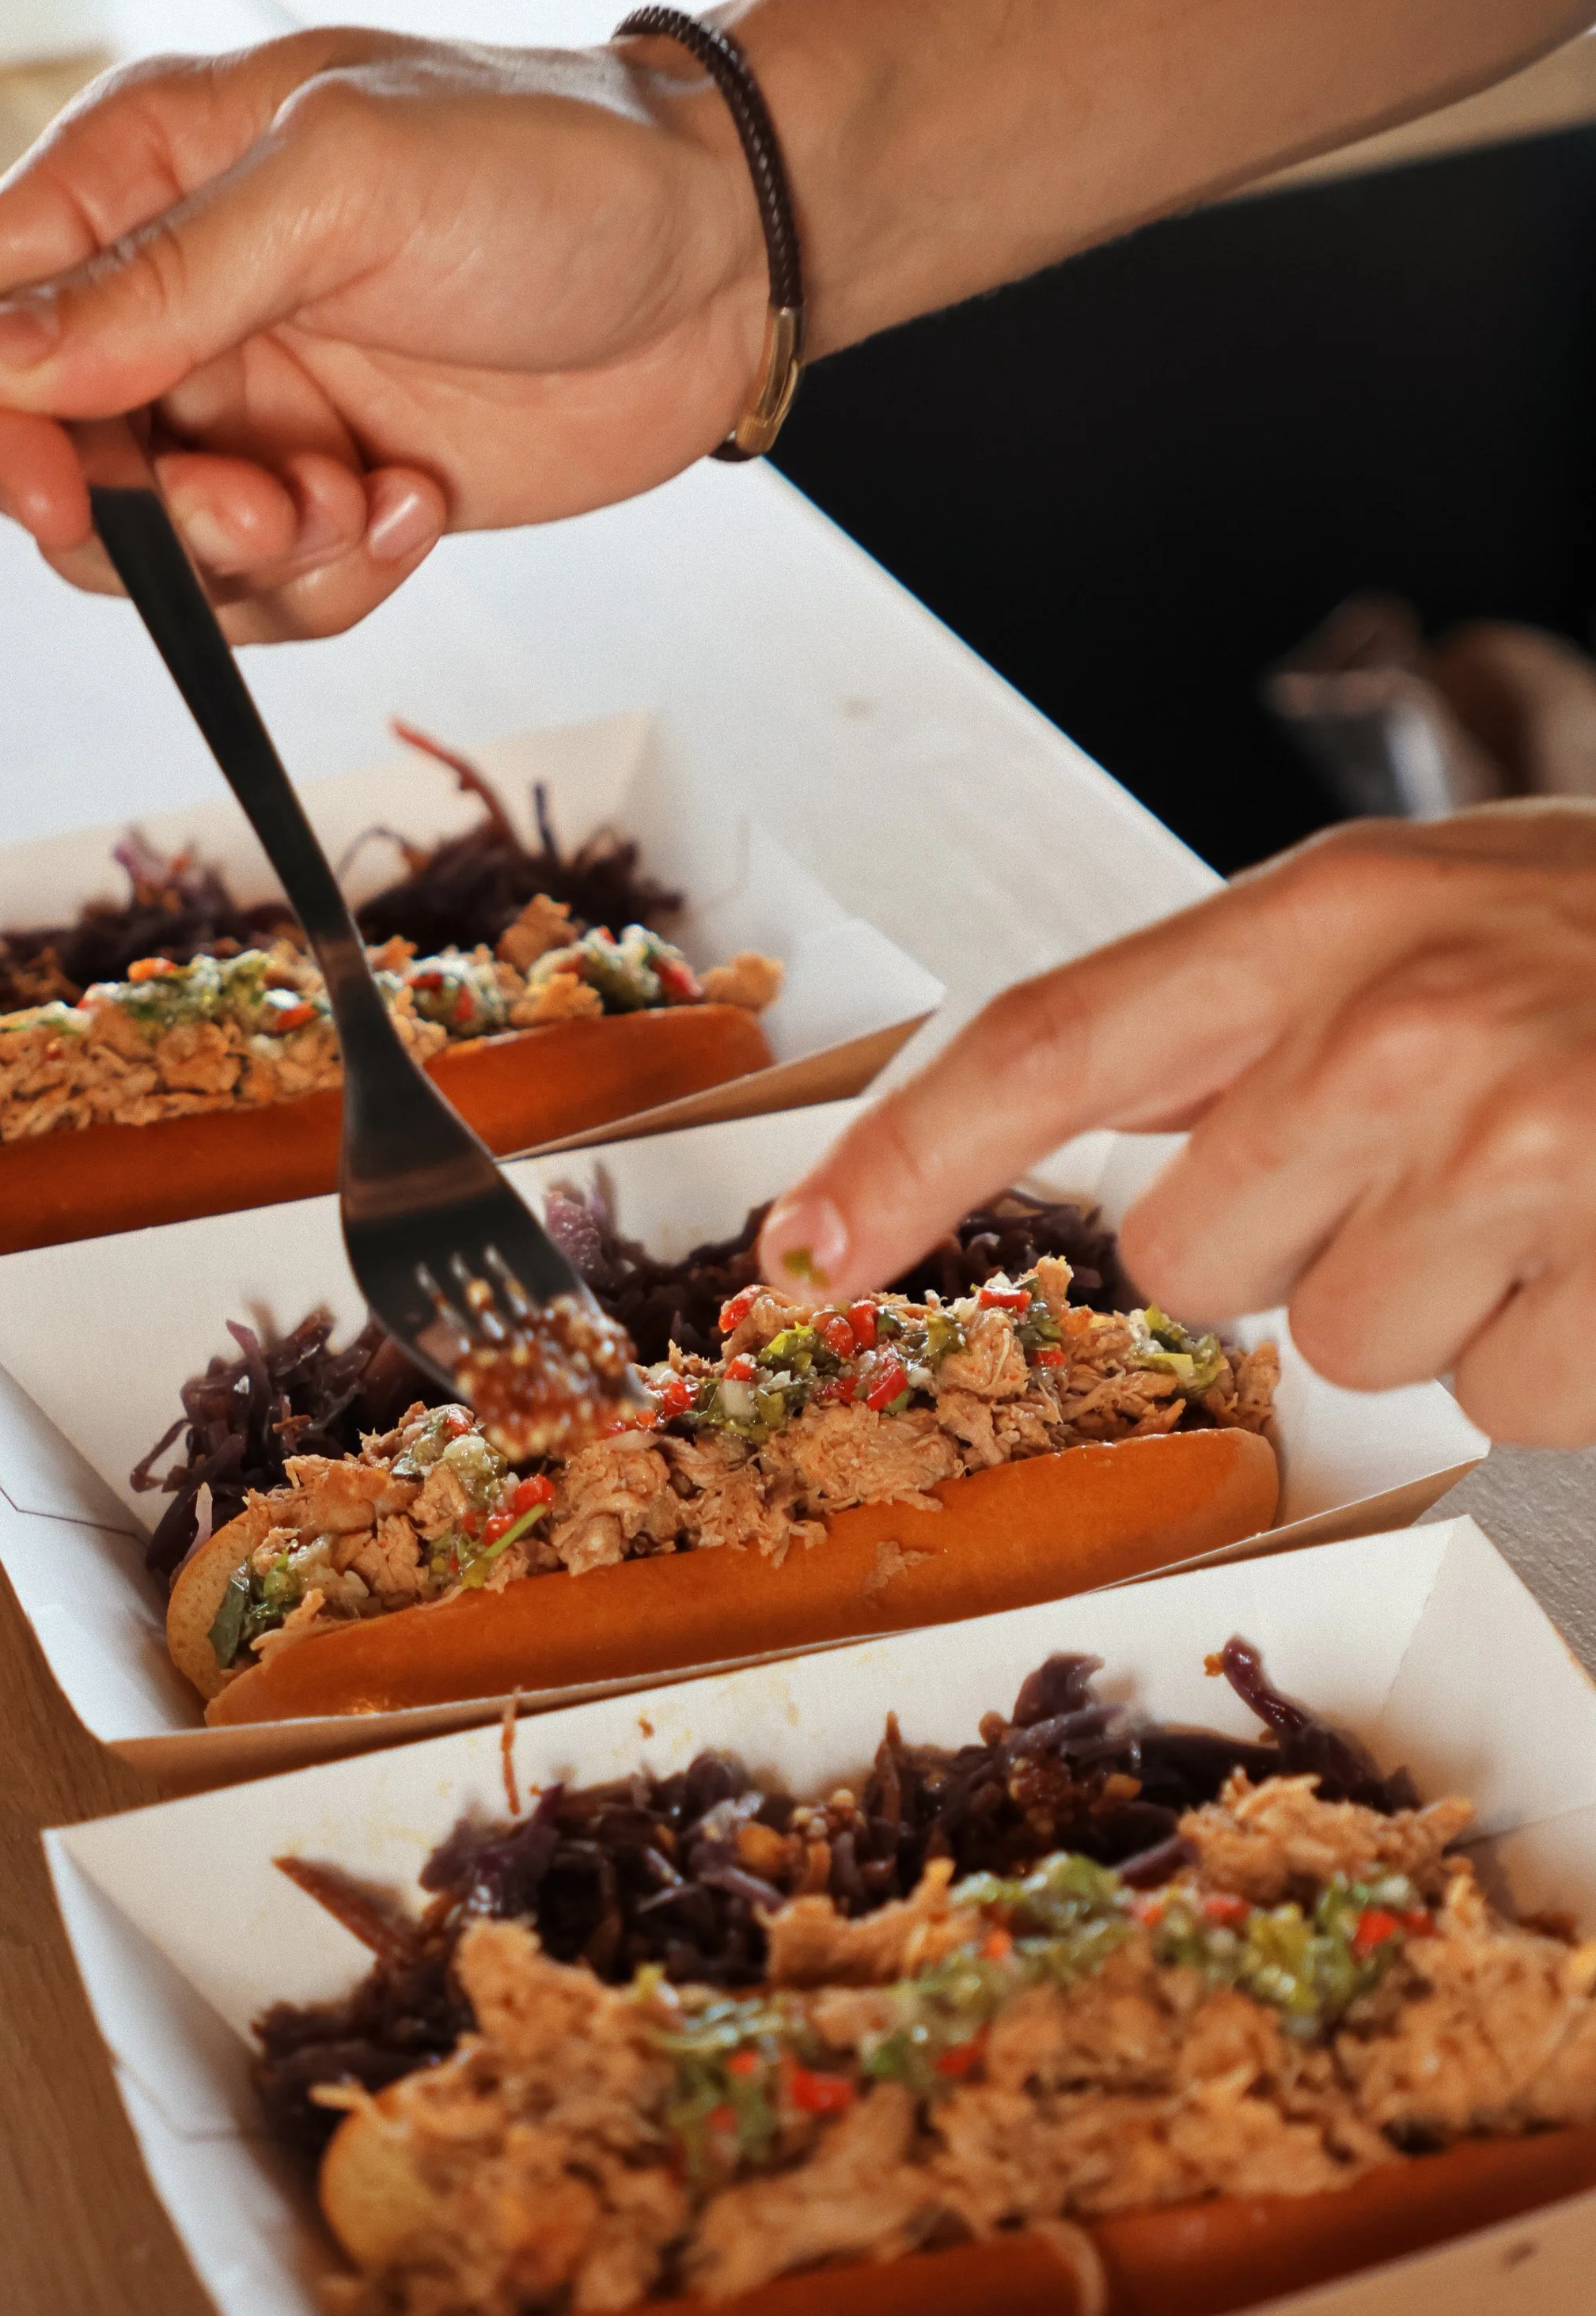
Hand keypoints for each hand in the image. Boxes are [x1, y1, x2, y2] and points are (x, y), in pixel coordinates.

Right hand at [0, 32, 765, 641]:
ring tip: (364, 500)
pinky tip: (416, 507)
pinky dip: (337, 579)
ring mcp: (258, 403)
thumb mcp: (343, 189)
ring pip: (168, 554)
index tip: (71, 496)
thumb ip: (165, 281)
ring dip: (260, 564)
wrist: (716, 259)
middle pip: (60, 468)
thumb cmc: (549, 168)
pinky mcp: (333, 490)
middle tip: (272, 510)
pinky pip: (274, 591)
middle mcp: (181, 298)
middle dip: (158, 523)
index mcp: (142, 178)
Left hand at [758, 803, 1595, 1444]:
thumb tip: (1074, 1120)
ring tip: (1561, 1190)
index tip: (795, 1254)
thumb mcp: (1430, 914)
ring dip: (1446, 1305)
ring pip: (1352, 1351)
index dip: (903, 1156)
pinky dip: (1561, 1353)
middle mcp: (1401, 1026)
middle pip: (1195, 1257)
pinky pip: (1503, 1401)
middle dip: (1299, 1241)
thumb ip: (1251, 1012)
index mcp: (1334, 916)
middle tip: (1448, 1156)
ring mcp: (1518, 1151)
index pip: (1050, 1040)